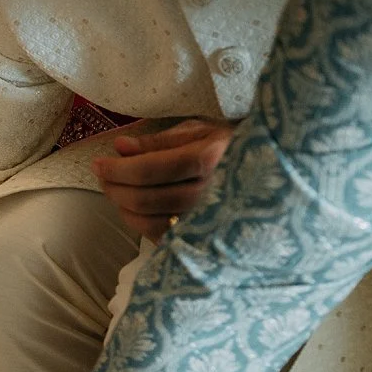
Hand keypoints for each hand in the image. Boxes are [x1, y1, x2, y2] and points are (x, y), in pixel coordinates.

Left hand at [91, 119, 234, 240]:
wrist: (274, 174)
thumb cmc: (230, 146)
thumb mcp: (199, 131)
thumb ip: (157, 141)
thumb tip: (119, 146)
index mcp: (212, 158)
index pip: (152, 169)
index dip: (119, 169)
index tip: (98, 164)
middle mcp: (213, 192)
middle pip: (147, 198)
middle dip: (116, 188)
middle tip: (102, 177)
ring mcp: (210, 220)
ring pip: (151, 221)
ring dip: (123, 208)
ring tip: (114, 192)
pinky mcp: (206, 240)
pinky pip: (163, 238)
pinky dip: (140, 225)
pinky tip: (133, 210)